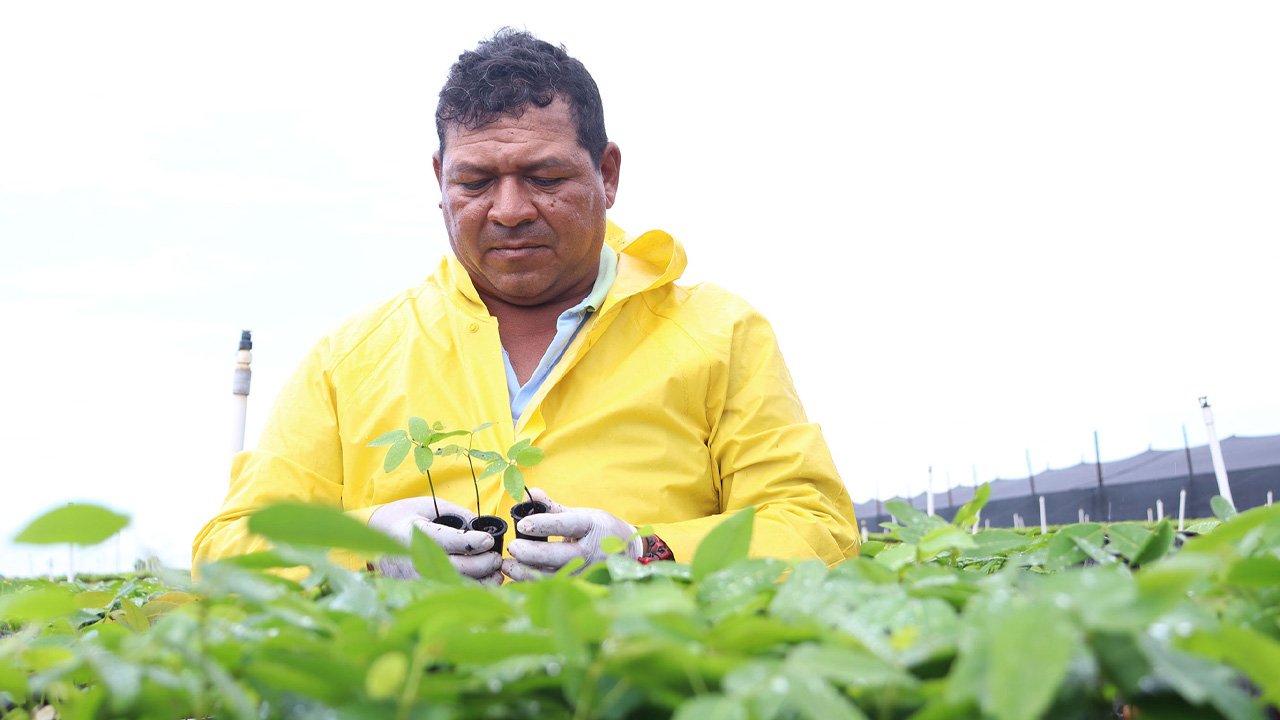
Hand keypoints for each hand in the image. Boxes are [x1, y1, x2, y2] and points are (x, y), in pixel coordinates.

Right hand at [368, 496, 501, 584]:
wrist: (374, 535)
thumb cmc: (405, 516)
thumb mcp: (428, 505)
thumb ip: (456, 514)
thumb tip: (484, 526)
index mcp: (412, 533)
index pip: (446, 541)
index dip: (471, 542)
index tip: (488, 540)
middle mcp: (412, 559)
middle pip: (454, 568)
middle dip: (481, 565)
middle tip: (496, 558)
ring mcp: (413, 578)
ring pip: (453, 587)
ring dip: (480, 583)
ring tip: (495, 574)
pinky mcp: (417, 590)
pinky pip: (448, 594)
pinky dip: (470, 592)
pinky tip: (484, 585)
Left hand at [502, 488, 641, 580]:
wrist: (628, 553)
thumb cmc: (601, 530)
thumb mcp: (583, 515)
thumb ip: (554, 508)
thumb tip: (531, 493)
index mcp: (591, 527)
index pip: (566, 525)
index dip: (544, 524)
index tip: (523, 524)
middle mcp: (589, 552)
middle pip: (558, 555)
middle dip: (532, 553)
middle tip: (512, 547)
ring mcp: (585, 572)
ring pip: (553, 576)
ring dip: (527, 572)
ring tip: (508, 566)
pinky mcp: (580, 586)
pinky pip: (553, 587)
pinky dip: (533, 584)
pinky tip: (516, 579)